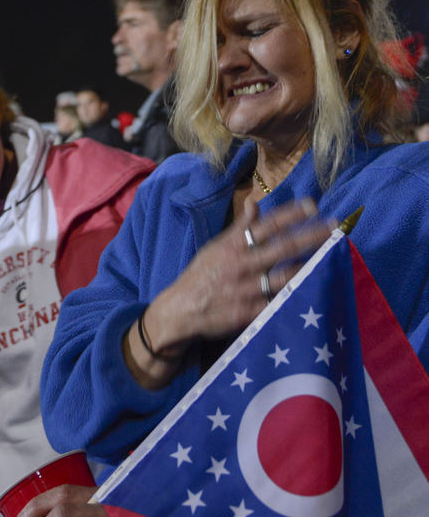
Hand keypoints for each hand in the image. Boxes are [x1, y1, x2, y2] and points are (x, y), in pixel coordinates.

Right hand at [152, 197, 335, 347]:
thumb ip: (239, 227)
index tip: (313, 205)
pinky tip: (317, 290)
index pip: (266, 225)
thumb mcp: (215, 247)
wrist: (181, 310)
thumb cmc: (201, 276)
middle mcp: (241, 266)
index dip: (290, 214)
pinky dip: (297, 297)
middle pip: (282, 248)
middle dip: (310, 236)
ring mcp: (246, 290)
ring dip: (310, 266)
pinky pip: (278, 304)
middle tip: (335, 227)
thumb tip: (255, 203)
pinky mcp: (249, 313)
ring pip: (284, 276)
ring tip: (333, 256)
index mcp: (232, 247)